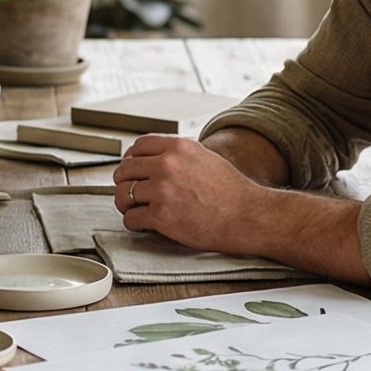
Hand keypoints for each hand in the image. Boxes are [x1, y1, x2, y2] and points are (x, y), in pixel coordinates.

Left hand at [113, 135, 263, 253]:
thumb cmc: (231, 191)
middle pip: (125, 170)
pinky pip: (131, 218)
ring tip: (134, 210)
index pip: (138, 147)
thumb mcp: (204, 157)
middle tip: (130, 193)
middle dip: (124, 183)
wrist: (246, 215)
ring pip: (123, 194)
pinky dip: (134, 223)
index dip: (131, 160)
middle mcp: (166, 165)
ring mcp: (162, 190)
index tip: (132, 170)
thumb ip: (179, 155)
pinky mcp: (161, 216)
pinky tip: (143, 224)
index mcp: (177, 147)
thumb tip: (156, 158)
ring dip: (126, 204)